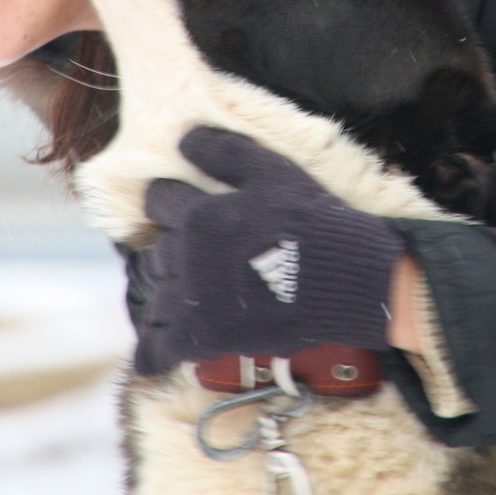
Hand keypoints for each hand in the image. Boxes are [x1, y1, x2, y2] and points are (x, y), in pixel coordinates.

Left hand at [130, 127, 404, 376]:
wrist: (345, 276)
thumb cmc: (312, 220)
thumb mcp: (272, 171)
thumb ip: (225, 152)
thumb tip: (184, 136)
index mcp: (199, 215)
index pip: (159, 200)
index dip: (168, 201)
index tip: (178, 208)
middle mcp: (187, 257)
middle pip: (156, 252)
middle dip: (171, 250)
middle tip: (195, 257)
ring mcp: (193, 301)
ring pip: (155, 297)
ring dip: (165, 295)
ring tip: (184, 298)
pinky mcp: (205, 339)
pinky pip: (160, 349)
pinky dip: (152, 354)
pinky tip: (151, 358)